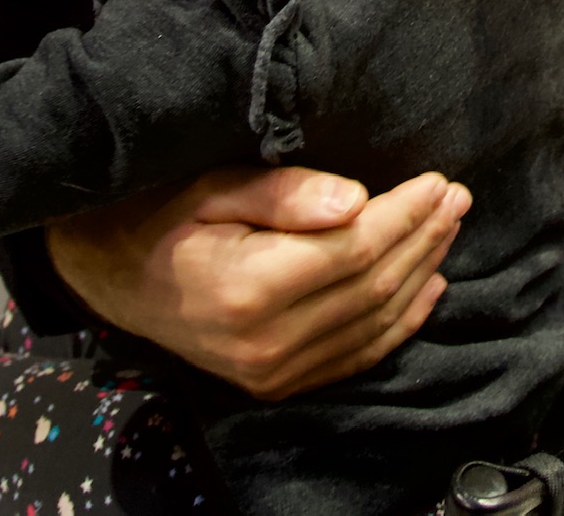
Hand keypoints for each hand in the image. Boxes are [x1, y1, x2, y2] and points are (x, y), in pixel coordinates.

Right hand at [47, 166, 472, 400]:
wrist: (106, 275)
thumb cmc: (155, 217)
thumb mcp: (208, 186)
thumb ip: (282, 194)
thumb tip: (355, 199)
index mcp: (247, 287)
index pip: (355, 249)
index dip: (404, 214)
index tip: (437, 179)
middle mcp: (263, 342)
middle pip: (372, 287)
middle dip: (422, 238)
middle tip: (456, 197)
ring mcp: (270, 371)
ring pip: (372, 322)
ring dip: (419, 272)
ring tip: (448, 228)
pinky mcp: (275, 383)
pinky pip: (355, 356)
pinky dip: (399, 323)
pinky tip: (426, 287)